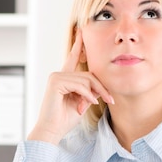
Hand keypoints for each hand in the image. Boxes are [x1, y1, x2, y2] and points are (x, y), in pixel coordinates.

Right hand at [27, 30, 113, 144]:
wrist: (52, 130)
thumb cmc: (65, 119)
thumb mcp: (82, 102)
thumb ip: (90, 90)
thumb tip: (100, 85)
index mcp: (64, 78)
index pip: (73, 58)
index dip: (78, 45)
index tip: (82, 31)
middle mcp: (58, 74)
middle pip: (88, 74)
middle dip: (101, 87)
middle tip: (110, 100)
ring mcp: (56, 77)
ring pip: (86, 80)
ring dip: (94, 94)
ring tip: (93, 105)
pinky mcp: (55, 82)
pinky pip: (80, 85)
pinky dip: (87, 95)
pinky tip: (88, 104)